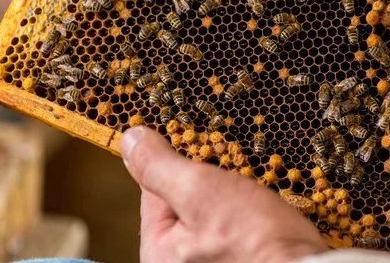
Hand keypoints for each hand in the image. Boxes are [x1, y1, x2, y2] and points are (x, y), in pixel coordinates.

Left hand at [121, 126, 328, 262]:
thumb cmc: (255, 242)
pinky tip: (259, 207)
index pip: (154, 190)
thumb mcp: (199, 191)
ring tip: (247, 189)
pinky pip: (232, 224)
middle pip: (184, 201)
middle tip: (229, 168)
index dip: (177, 161)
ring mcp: (209, 262)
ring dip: (228, 192)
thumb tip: (130, 139)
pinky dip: (243, 209)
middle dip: (207, 179)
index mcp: (158, 253)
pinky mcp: (236, 260)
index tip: (195, 142)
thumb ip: (159, 166)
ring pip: (211, 210)